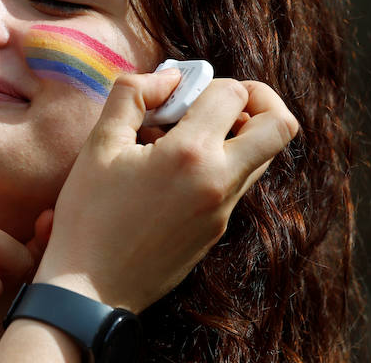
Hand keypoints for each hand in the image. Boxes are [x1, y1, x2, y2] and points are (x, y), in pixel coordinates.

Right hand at [34, 70, 298, 312]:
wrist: (90, 291)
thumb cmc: (89, 216)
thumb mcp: (99, 144)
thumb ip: (133, 95)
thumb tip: (169, 79)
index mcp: (192, 155)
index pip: (235, 94)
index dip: (206, 82)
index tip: (173, 96)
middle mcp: (220, 182)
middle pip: (281, 126)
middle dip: (258, 100)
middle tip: (217, 102)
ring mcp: (224, 211)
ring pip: (261, 157)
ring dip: (238, 133)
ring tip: (186, 136)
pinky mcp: (217, 231)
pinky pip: (236, 183)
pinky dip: (219, 163)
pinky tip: (171, 171)